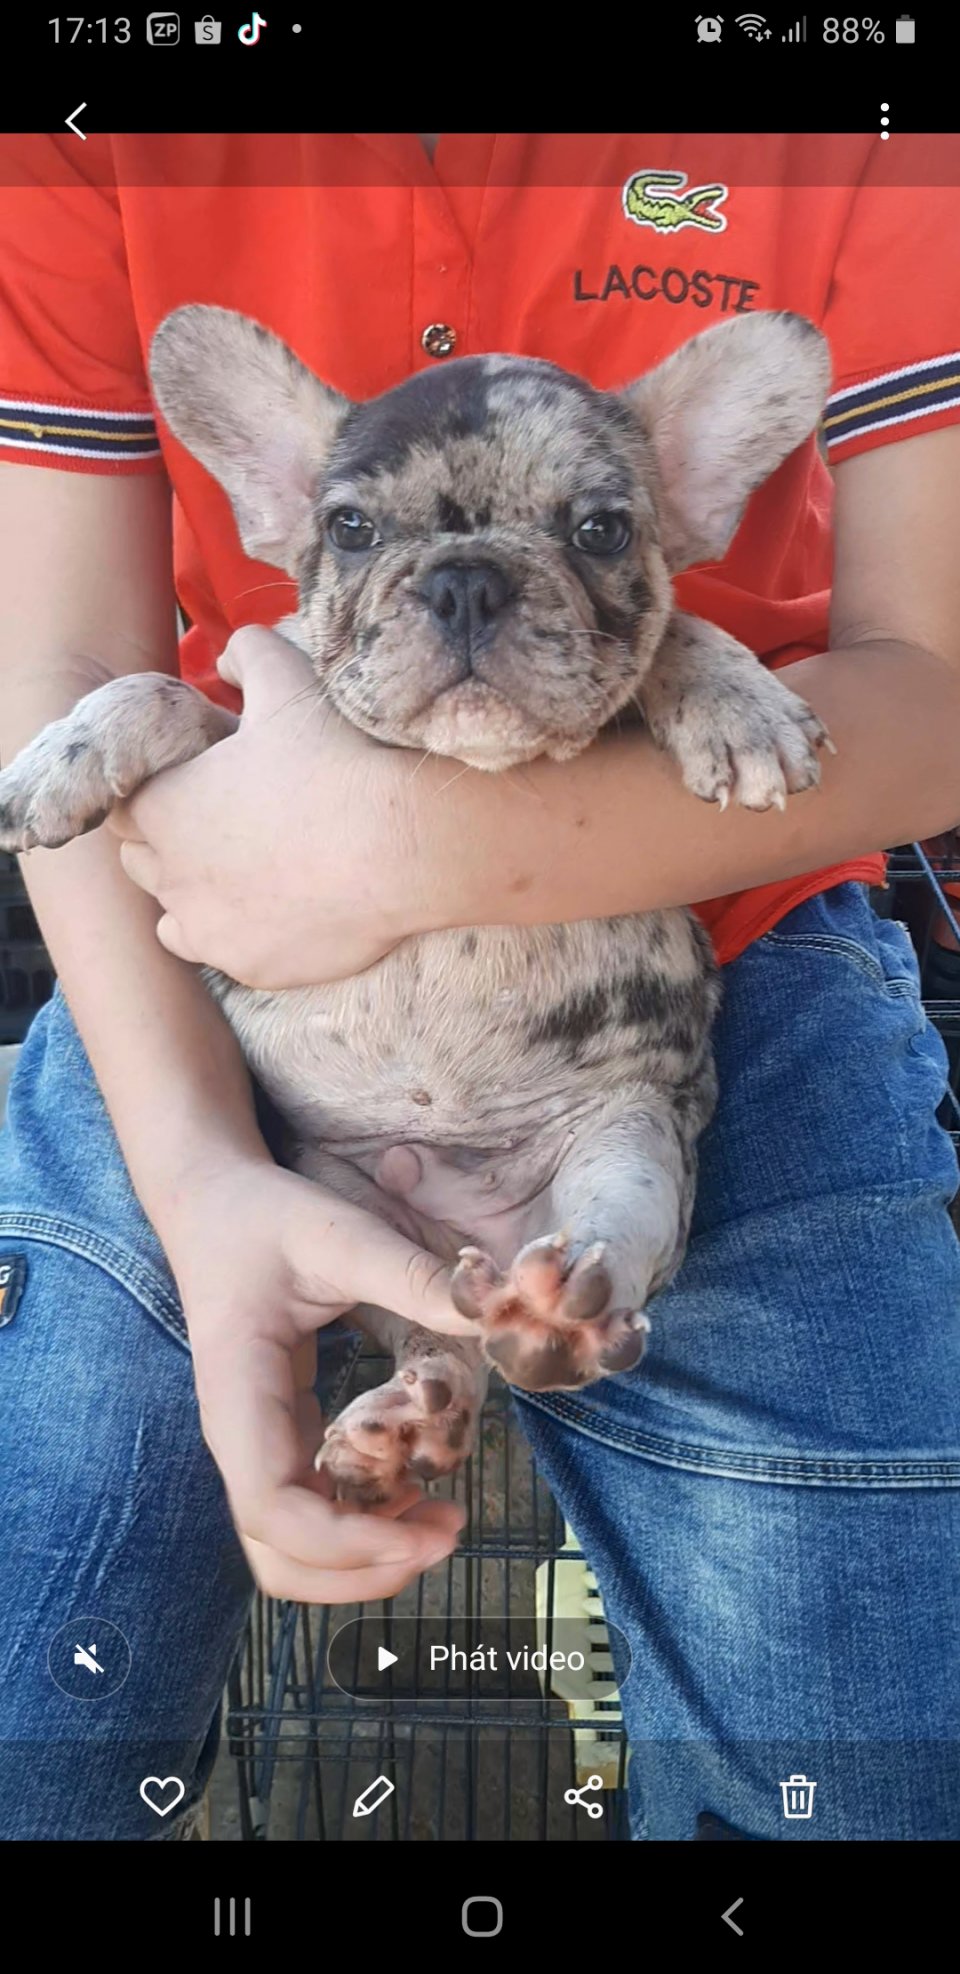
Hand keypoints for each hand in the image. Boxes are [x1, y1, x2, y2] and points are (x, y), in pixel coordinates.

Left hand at [107, 626, 422, 987]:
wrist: (402, 847)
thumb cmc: (335, 761)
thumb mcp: (287, 682)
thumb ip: (246, 654)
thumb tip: (229, 656)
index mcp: (164, 808)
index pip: (122, 805)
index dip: (154, 791)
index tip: (193, 783)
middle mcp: (171, 877)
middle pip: (141, 863)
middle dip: (168, 844)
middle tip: (222, 824)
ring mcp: (210, 929)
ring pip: (173, 919)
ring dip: (194, 897)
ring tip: (243, 875)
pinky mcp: (253, 967)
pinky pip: (226, 955)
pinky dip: (241, 935)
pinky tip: (280, 911)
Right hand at [163, 1154, 475, 1602]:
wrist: (212, 1205)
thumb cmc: (264, 1218)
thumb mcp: (338, 1233)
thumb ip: (407, 1274)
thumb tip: (485, 1314)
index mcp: (237, 1395)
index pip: (271, 1507)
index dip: (344, 1541)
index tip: (423, 1533)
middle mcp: (238, 1438)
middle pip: (277, 1557)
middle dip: (361, 1572)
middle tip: (448, 1535)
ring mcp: (256, 1446)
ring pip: (290, 1551)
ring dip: (363, 1559)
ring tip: (442, 1523)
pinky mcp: (279, 1440)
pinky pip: (310, 1513)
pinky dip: (362, 1526)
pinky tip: (415, 1492)